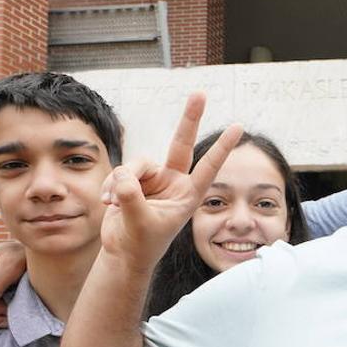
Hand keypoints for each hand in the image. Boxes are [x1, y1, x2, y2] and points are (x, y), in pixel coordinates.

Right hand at [99, 94, 240, 273]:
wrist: (123, 252)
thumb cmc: (140, 244)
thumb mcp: (139, 223)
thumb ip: (131, 198)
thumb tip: (123, 175)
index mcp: (187, 195)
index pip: (208, 166)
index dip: (222, 147)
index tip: (238, 127)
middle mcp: (173, 182)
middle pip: (181, 143)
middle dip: (189, 118)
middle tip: (200, 93)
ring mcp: (153, 179)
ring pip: (137, 163)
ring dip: (122, 181)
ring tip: (114, 203)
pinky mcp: (133, 179)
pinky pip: (121, 171)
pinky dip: (111, 185)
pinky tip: (108, 203)